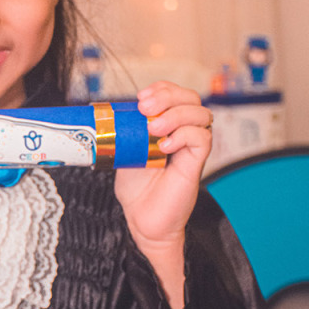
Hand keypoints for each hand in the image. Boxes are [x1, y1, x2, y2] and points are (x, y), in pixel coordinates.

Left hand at [114, 82, 212, 308]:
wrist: (142, 219)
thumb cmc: (135, 188)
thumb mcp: (125, 150)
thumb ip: (126, 130)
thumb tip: (106, 111)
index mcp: (168, 125)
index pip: (176, 94)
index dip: (162, 89)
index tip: (141, 97)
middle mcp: (184, 133)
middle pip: (192, 98)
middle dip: (169, 96)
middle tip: (145, 108)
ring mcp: (191, 148)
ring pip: (201, 114)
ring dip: (176, 115)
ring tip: (154, 129)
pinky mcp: (196, 164)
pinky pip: (202, 138)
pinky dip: (183, 135)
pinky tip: (164, 146)